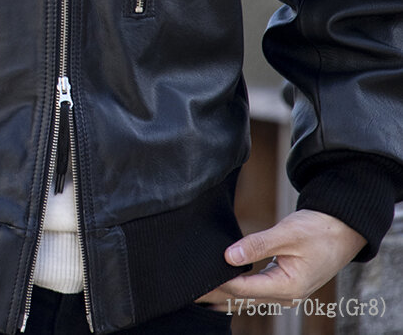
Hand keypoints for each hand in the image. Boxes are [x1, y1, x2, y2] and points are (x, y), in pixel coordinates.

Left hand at [197, 209, 365, 310]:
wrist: (341, 231)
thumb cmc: (317, 231)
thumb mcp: (286, 234)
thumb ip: (257, 245)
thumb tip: (229, 256)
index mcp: (288, 287)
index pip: (245, 288)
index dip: (220, 283)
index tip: (197, 279)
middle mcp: (286, 296)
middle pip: (243, 298)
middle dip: (216, 295)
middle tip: (189, 291)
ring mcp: (285, 292)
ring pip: (248, 299)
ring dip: (224, 296)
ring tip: (198, 293)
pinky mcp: (283, 284)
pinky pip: (255, 292)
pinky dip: (237, 291)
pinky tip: (221, 289)